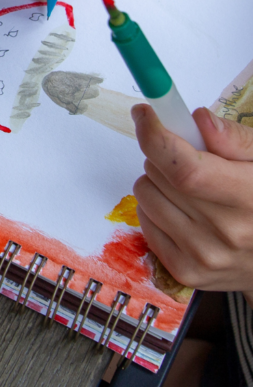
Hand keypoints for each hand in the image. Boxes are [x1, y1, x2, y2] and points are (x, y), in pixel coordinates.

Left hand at [133, 104, 252, 299]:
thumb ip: (234, 139)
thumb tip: (199, 119)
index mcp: (247, 198)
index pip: (185, 170)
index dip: (156, 137)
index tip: (145, 114)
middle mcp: (224, 233)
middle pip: (158, 176)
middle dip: (162, 155)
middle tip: (185, 158)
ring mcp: (202, 256)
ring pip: (145, 195)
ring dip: (156, 181)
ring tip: (187, 186)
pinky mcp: (184, 271)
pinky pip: (143, 222)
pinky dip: (154, 208)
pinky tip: (181, 210)